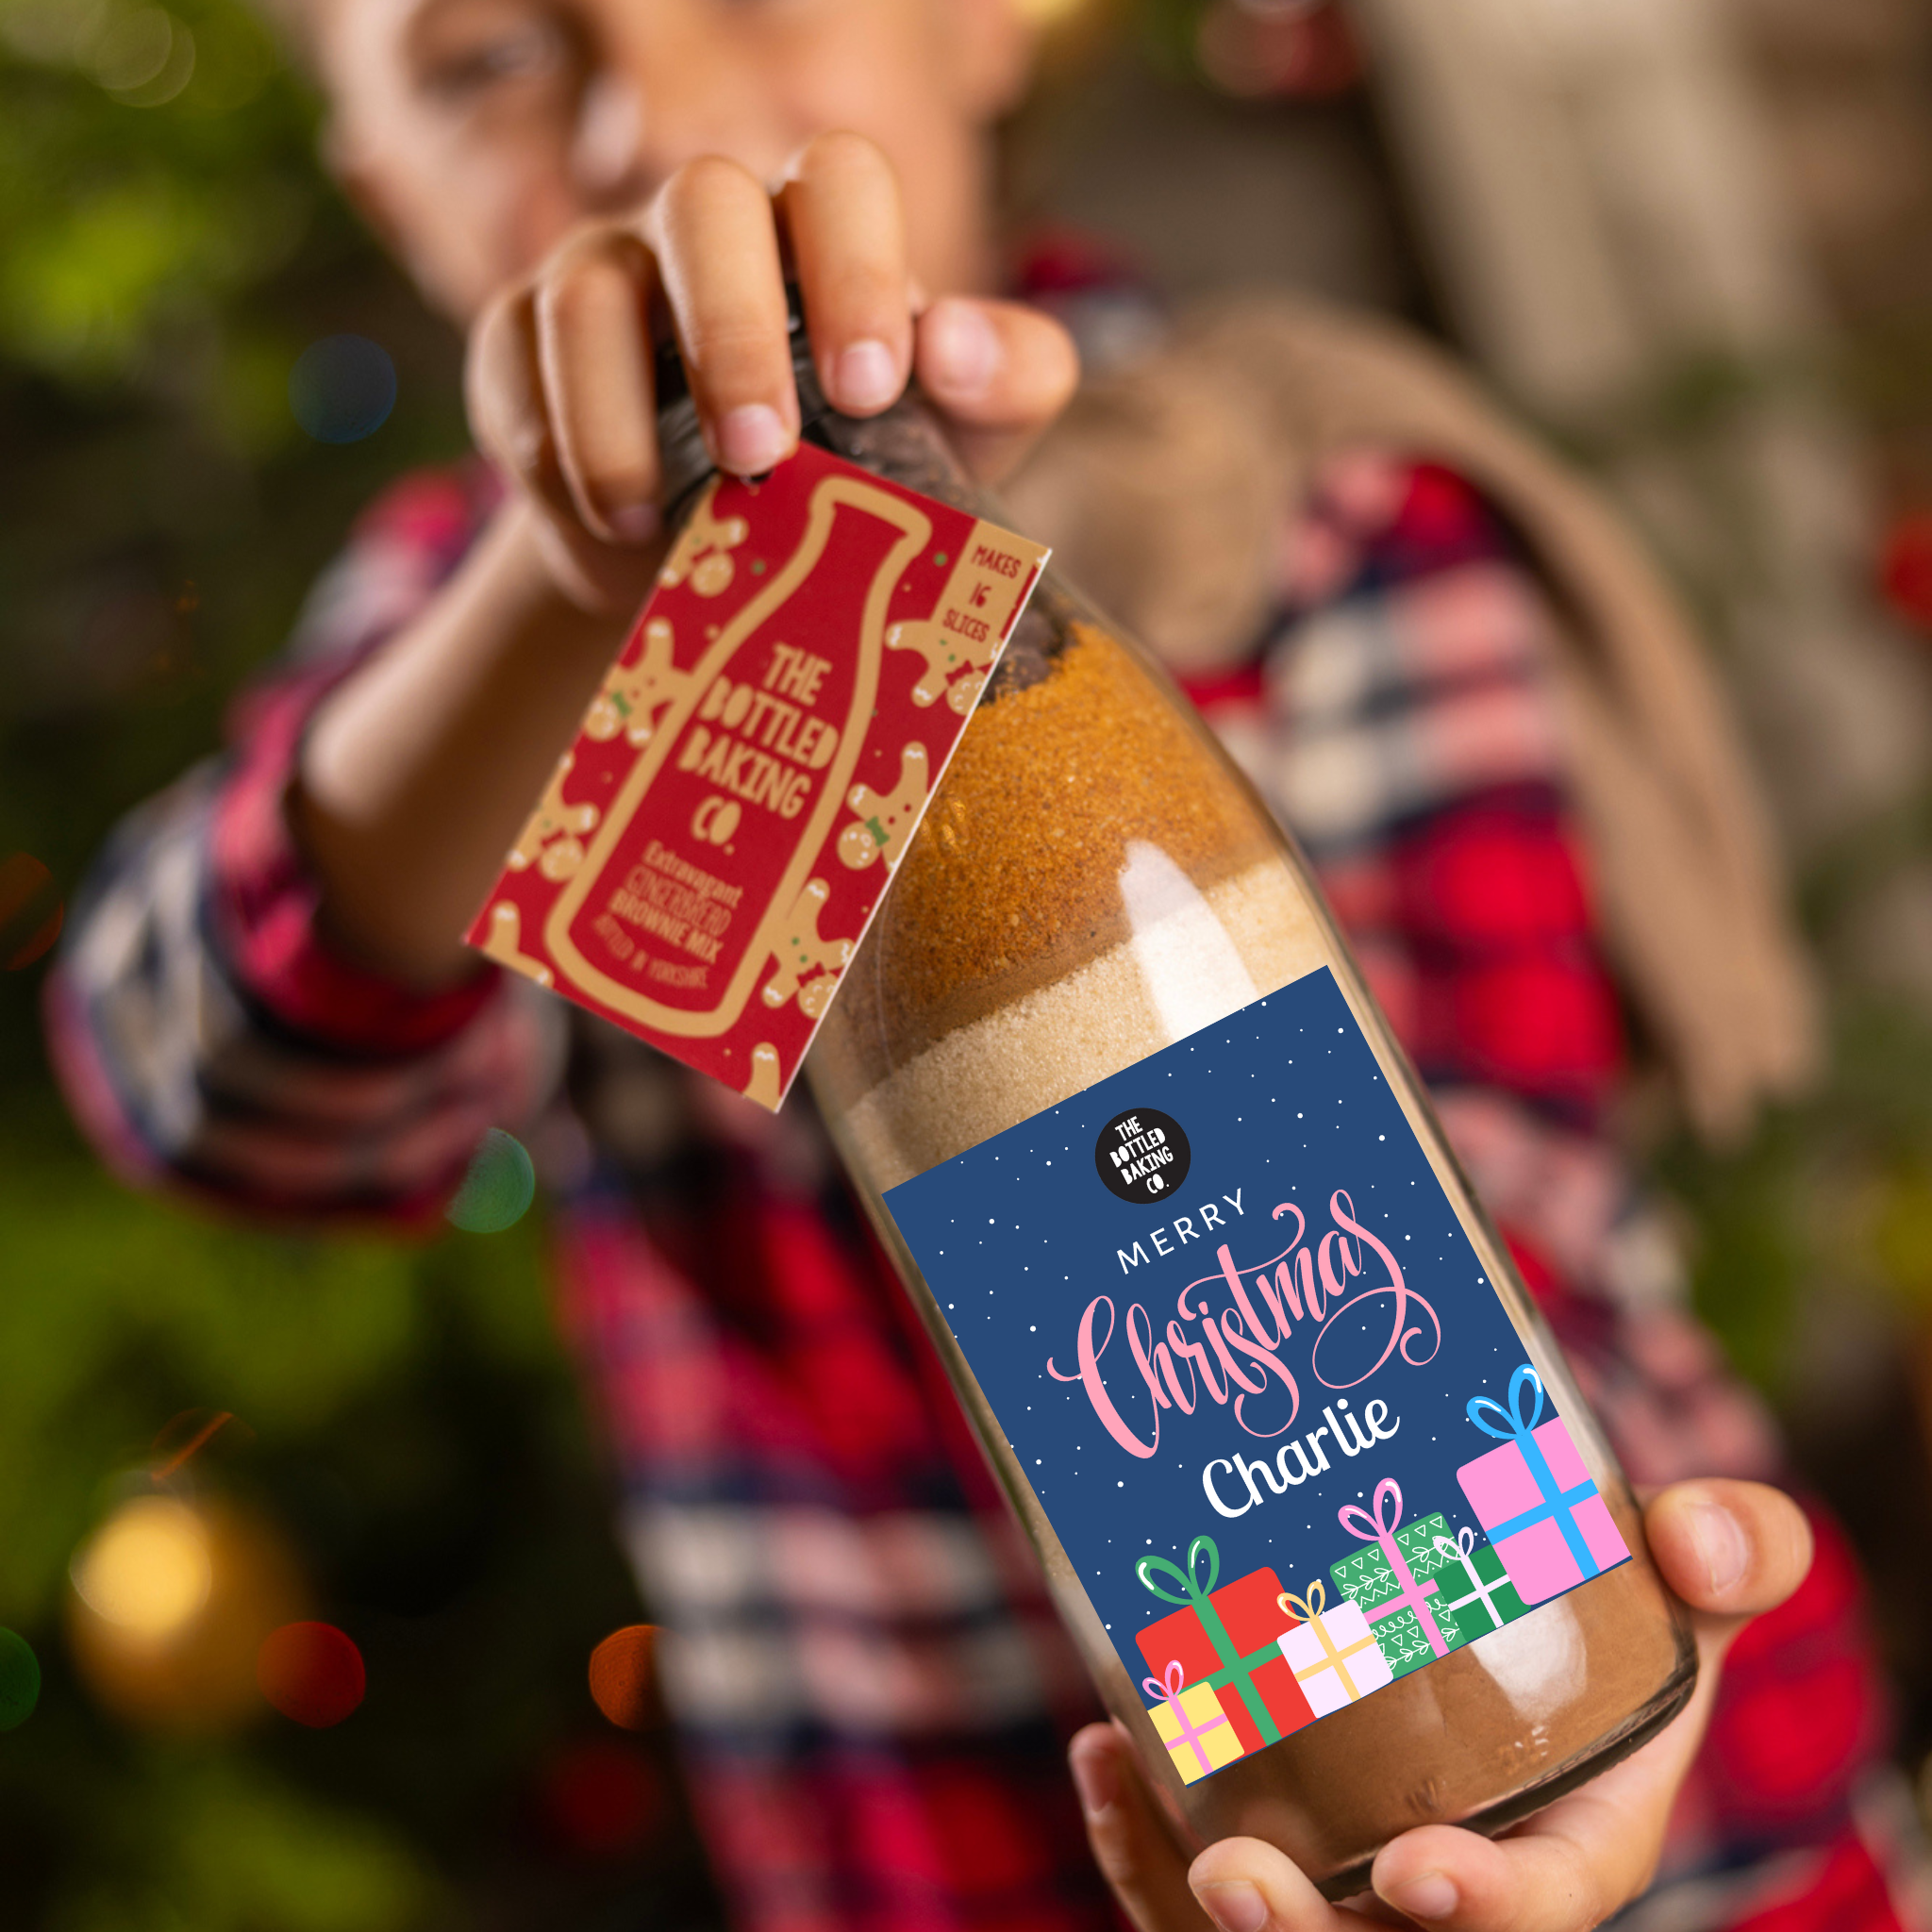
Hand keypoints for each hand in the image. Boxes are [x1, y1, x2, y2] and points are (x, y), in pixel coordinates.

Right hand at [466, 131, 1079, 613]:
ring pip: (585, 293)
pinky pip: (517, 377)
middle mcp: (705, 234)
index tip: (873, 385)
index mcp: (817, 235)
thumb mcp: (959, 445)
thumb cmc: (859, 482)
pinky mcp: (517, 350)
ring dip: (619, 410)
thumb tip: (960, 346)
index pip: (839, 179)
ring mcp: (601, 280)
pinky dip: (561, 462)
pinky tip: (618, 529)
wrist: (727, 567)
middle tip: (765, 451)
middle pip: (702, 202)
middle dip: (733, 332)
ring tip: (669, 519)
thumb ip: (1005, 382)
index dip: (857, 265)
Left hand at [1069, 1479, 1813, 1931]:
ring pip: (1268, 1922)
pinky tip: (1106, 1741)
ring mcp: (1349, 1870)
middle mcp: (1450, 1877)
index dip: (1484, 1908)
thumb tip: (1693, 1533)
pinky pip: (1187, 1875)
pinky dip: (1138, 1827)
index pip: (1535, 1909)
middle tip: (1230, 1875)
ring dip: (1176, 1881)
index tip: (1414, 1869)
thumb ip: (1731, 1551)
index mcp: (1566, 1845)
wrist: (1524, 1610)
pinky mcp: (1276, 1834)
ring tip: (1122, 1775)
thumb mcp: (1686, 1585)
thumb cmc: (1614, 1617)